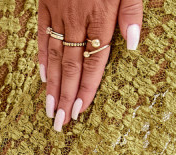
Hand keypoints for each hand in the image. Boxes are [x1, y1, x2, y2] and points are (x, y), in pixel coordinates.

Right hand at [37, 0, 142, 129]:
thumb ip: (131, 11)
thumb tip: (133, 44)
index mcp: (100, 15)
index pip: (94, 61)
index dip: (87, 88)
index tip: (79, 111)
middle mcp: (77, 19)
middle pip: (72, 66)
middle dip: (66, 97)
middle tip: (60, 122)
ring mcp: (59, 12)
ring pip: (55, 56)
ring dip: (52, 86)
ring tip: (50, 110)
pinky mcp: (46, 3)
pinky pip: (42, 35)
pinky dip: (42, 58)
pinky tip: (44, 78)